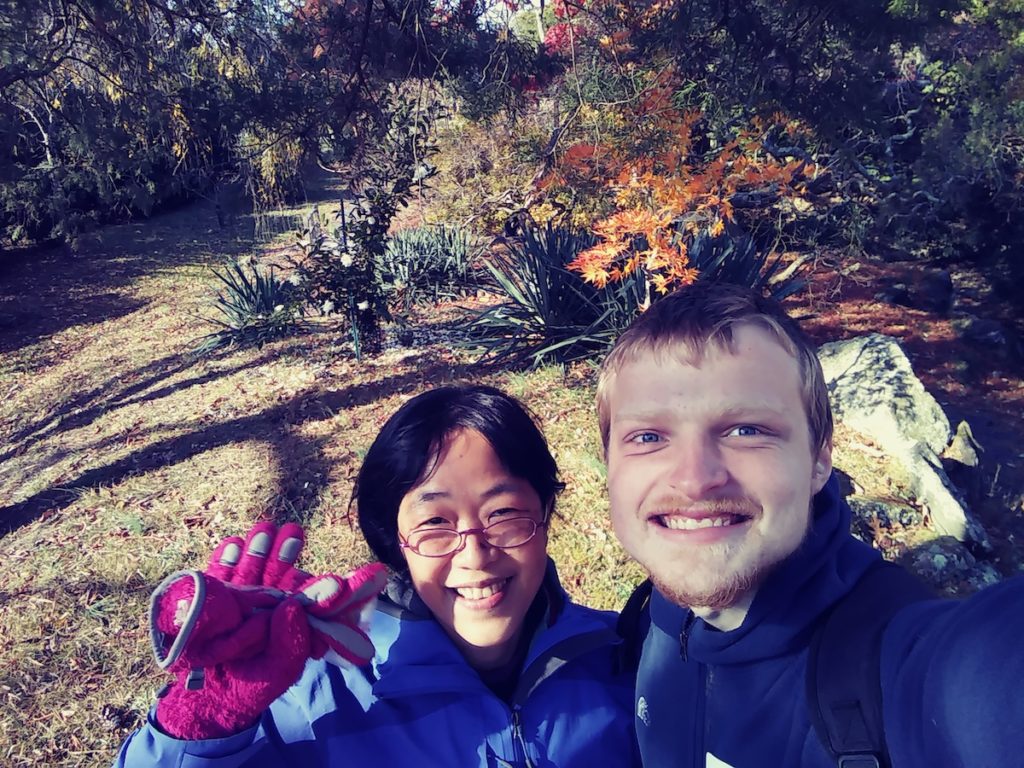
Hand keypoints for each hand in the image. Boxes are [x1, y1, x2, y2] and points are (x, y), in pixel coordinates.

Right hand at [149, 522, 385, 739]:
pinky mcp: (213, 601)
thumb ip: (290, 643)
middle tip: (293, 530)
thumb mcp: (277, 672)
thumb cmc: (249, 688)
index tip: (335, 577)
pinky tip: (232, 544)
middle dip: (285, 554)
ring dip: (257, 550)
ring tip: (265, 529)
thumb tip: (293, 606)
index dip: (322, 586)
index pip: (309, 600)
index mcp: (290, 624)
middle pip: (279, 576)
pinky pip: (219, 578)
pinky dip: (224, 561)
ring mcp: (240, 603)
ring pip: (251, 570)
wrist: (205, 701)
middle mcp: (268, 609)